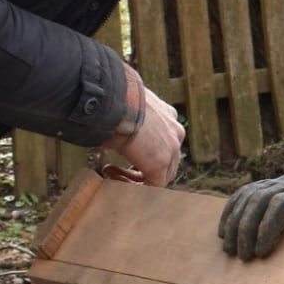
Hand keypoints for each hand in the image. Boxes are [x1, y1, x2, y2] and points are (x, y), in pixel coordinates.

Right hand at [100, 67, 183, 188]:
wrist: (115, 102)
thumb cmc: (114, 98)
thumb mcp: (125, 104)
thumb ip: (126, 114)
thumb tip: (108, 114)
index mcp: (168, 115)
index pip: (164, 141)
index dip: (144, 150)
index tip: (123, 148)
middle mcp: (175, 131)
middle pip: (166, 160)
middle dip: (142, 166)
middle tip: (116, 166)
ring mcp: (171, 148)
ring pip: (161, 174)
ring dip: (136, 177)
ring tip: (110, 171)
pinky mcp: (160, 163)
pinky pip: (152, 184)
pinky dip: (133, 185)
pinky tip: (111, 175)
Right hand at [218, 172, 283, 260]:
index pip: (283, 204)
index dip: (268, 227)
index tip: (260, 253)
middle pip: (262, 199)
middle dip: (247, 229)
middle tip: (242, 257)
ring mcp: (281, 180)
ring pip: (249, 195)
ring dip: (235, 222)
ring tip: (229, 249)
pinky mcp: (269, 183)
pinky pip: (244, 193)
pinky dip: (231, 211)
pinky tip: (224, 231)